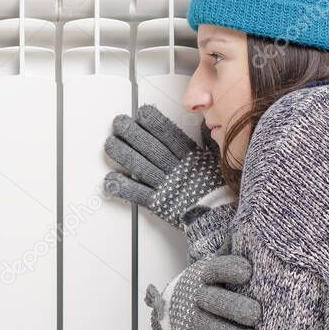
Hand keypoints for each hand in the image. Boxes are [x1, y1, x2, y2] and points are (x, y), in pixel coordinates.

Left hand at [103, 104, 224, 228]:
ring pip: (140, 166)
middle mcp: (175, 169)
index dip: (154, 123)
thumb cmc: (218, 190)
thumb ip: (207, 142)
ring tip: (110, 144)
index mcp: (190, 157)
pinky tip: (110, 180)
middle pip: (150, 147)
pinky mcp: (158, 203)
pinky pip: (138, 193)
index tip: (142, 113)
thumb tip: (204, 123)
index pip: (169, 135)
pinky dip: (123, 187)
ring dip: (123, 154)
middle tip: (119, 123)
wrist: (218, 216)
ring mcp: (165, 186)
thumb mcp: (216, 160)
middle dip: (132, 133)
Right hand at [146, 235, 260, 329]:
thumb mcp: (230, 260)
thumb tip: (269, 225)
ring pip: (209, 329)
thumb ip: (245, 247)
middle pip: (213, 300)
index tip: (248, 270)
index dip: (229, 268)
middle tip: (255, 315)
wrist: (186, 302)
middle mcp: (199, 296)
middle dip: (233, 307)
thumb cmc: (224, 280)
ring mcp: (196, 321)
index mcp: (209, 273)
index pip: (217, 267)